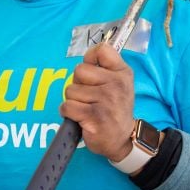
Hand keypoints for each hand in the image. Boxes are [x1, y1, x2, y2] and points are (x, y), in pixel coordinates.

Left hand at [59, 43, 135, 164]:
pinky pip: (67, 106)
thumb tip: (86, 56)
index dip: (90, 58)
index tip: (93, 72)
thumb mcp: (118, 84)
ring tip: (87, 108)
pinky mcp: (94, 116)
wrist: (121, 139)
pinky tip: (81, 117)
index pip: (102, 50)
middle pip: (79, 70)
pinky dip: (68, 113)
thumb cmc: (114, 109)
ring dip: (74, 100)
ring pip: (71, 90)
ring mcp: (106, 100)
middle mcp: (116, 84)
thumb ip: (104, 67)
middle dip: (78, 83)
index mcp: (122, 73)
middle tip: (90, 96)